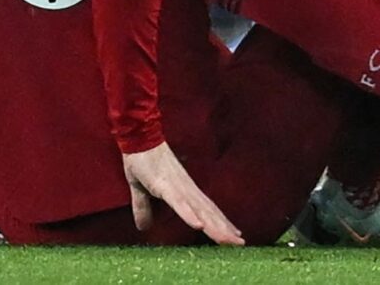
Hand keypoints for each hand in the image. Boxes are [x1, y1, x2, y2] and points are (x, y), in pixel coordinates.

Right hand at [122, 143, 242, 244]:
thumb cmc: (141, 160)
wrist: (138, 137)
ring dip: (214, 226)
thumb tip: (142, 227)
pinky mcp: (165, 186)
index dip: (220, 222)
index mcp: (183, 191)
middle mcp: (186, 190)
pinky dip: (189, 215)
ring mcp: (178, 188)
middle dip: (224, 229)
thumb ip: (143, 208)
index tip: (235, 235)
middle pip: (208, 213)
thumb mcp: (141, 190)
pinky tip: (199, 226)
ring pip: (199, 211)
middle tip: (240, 243)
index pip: (206, 210)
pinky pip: (179, 204)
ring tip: (228, 240)